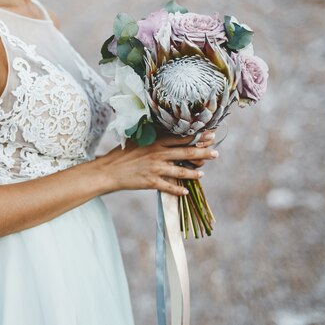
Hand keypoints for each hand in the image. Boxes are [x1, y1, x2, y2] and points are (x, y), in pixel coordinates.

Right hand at [93, 134, 218, 195]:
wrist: (108, 170)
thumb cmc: (122, 154)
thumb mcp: (137, 140)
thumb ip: (152, 137)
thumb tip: (166, 134)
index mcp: (155, 142)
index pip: (180, 138)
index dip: (197, 136)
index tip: (209, 135)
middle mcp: (158, 154)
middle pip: (185, 153)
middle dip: (203, 153)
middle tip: (215, 153)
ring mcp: (155, 168)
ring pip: (181, 171)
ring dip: (194, 173)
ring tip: (202, 174)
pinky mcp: (151, 182)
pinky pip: (169, 186)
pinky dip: (179, 190)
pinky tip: (186, 191)